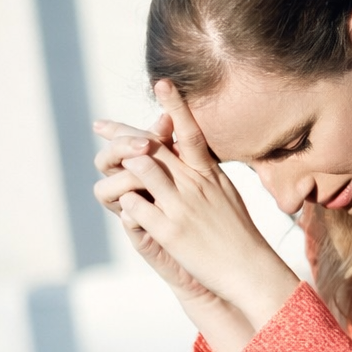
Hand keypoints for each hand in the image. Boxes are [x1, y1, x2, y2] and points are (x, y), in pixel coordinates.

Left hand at [112, 81, 298, 328]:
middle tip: (101, 124)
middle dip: (124, 133)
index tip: (162, 83)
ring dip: (124, 169)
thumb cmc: (239, 235)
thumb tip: (195, 157)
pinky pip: (134, 206)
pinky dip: (127, 203)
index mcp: (209, 174)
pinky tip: (127, 206)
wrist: (250, 269)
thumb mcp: (227, 196)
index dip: (176, 105)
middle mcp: (195, 184)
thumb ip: (206, 176)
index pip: (191, 131)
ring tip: (115, 172)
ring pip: (140, 170)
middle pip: (153, 147)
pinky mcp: (169, 230)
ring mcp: (181, 206)